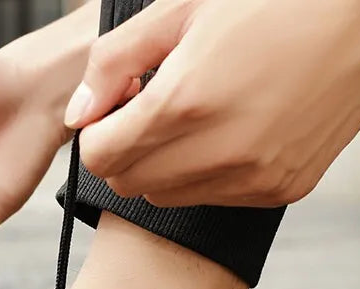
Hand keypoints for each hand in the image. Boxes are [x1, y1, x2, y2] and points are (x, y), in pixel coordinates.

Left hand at [65, 0, 359, 206]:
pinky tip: (228, 131)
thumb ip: (114, 62)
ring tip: (192, 116)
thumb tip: (78, 113)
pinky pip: (214, 197)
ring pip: (166, 196)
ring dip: (161, 166)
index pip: (99, 157)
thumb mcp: (182, 6)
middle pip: (126, 183)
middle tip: (149, 109)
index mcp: (187, 101)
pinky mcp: (281, 188)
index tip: (116, 107)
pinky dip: (204, 173)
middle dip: (123, 150)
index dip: (97, 132)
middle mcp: (221, 150)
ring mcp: (254, 176)